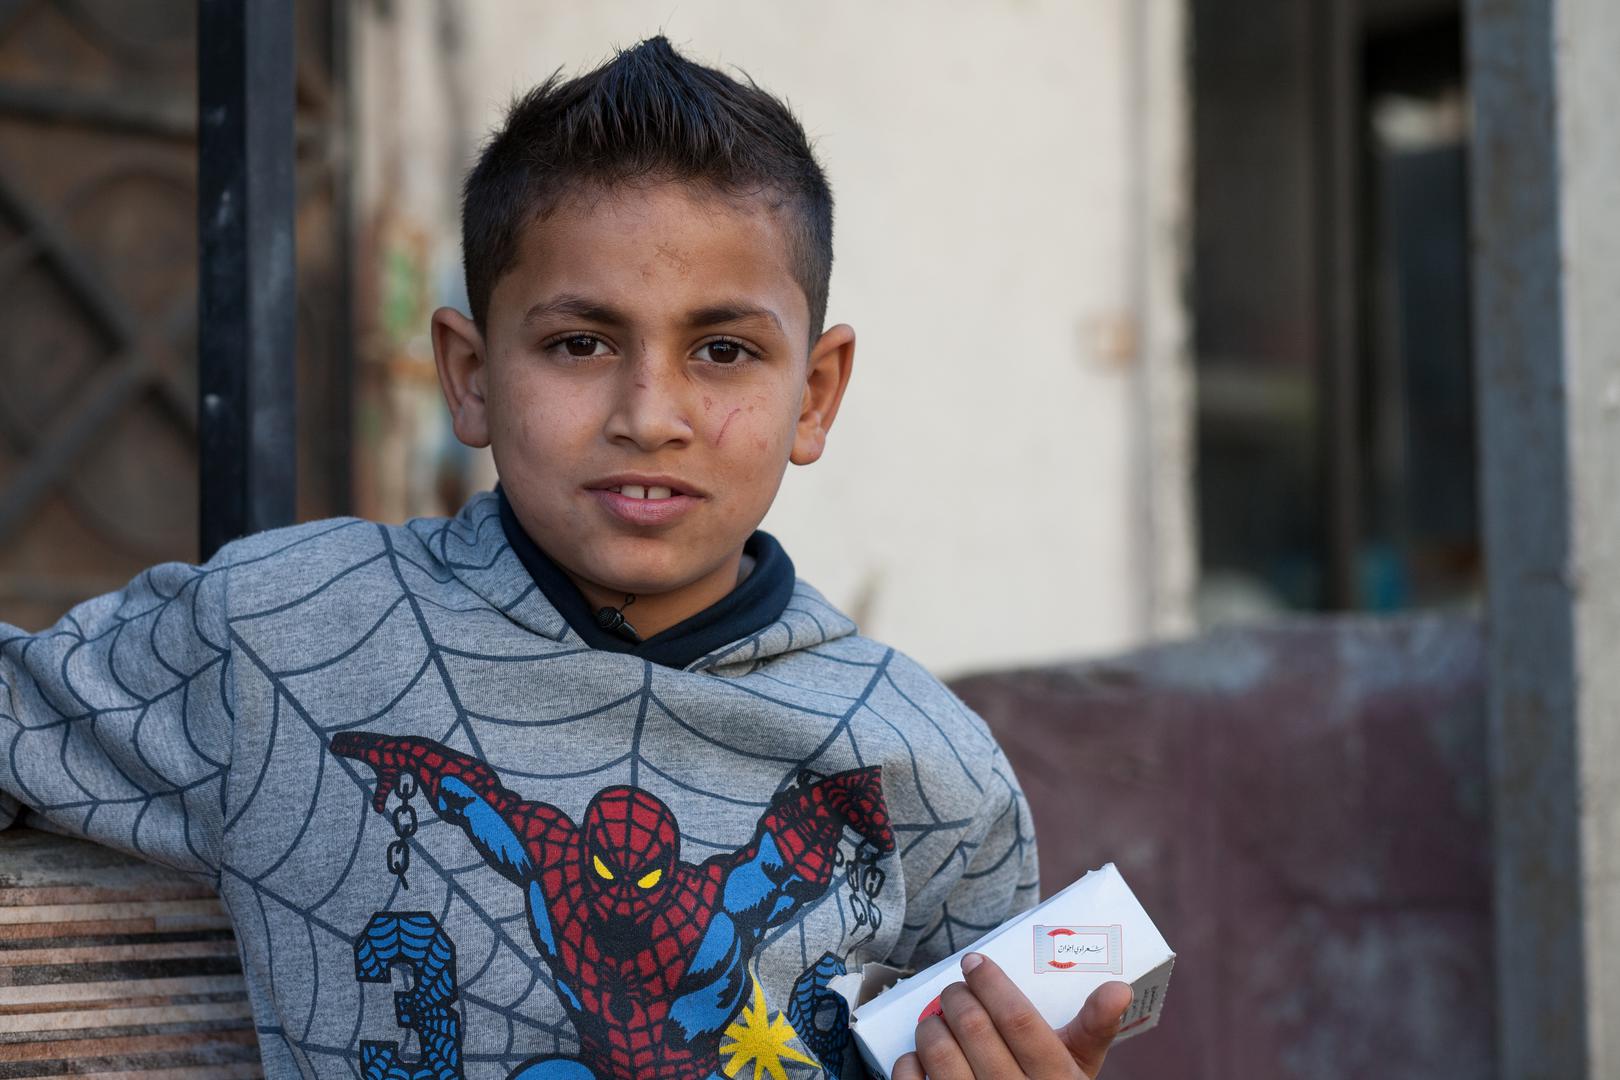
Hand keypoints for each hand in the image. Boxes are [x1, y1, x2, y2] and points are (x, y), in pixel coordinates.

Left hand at [892, 953, 1130, 1078]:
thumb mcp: (1080, 1067)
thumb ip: (1095, 1027)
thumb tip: (1119, 987)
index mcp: (1055, 1078)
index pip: (1018, 1019)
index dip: (991, 983)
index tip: (975, 962)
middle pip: (973, 1028)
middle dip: (957, 997)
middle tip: (956, 989)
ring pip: (939, 1052)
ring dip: (931, 1025)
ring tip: (938, 1019)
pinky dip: (910, 1062)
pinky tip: (920, 1057)